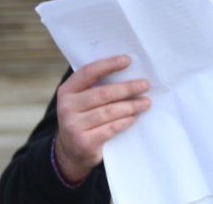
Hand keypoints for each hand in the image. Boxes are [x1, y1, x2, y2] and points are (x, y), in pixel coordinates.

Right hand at [54, 55, 150, 182]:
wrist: (70, 151)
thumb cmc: (83, 117)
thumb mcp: (82, 100)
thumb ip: (96, 86)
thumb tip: (129, 70)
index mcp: (67, 91)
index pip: (88, 72)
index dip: (108, 65)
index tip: (128, 60)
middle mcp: (66, 107)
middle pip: (103, 93)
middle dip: (127, 88)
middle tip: (146, 85)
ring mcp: (73, 126)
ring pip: (109, 112)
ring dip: (131, 106)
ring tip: (146, 102)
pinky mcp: (84, 142)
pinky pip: (111, 128)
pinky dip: (125, 121)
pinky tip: (135, 117)